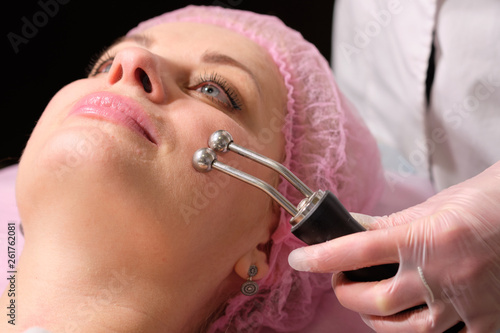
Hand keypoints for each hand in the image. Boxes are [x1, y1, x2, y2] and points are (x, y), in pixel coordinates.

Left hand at [289, 162, 499, 331]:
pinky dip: (420, 331)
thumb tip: (351, 228)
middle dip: (345, 293)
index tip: (299, 260)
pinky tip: (414, 317)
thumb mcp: (434, 207)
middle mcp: (443, 274)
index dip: (320, 256)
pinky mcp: (487, 323)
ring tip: (372, 302)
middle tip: (343, 281)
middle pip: (372, 300)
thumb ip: (391, 223)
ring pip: (402, 330)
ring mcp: (465, 304)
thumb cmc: (486, 204)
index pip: (356, 249)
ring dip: (375, 318)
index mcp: (426, 237)